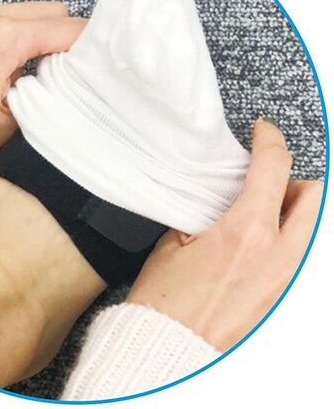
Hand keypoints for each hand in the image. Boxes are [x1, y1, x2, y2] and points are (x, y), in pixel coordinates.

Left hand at [0, 2, 86, 167]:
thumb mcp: (10, 120)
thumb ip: (44, 91)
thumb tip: (57, 77)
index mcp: (5, 38)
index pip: (65, 28)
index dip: (86, 44)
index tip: (92, 57)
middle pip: (43, 10)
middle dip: (56, 34)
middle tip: (56, 65)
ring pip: (9, 12)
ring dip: (21, 34)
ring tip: (12, 67)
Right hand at [127, 118, 322, 351]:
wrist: (169, 346)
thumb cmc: (165, 301)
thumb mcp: (174, 242)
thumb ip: (203, 213)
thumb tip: (217, 198)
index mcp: (246, 234)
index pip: (274, 167)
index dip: (270, 139)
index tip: (264, 132)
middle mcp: (277, 256)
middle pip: (312, 196)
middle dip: (292, 178)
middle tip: (263, 178)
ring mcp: (284, 278)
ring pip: (310, 227)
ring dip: (290, 210)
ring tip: (257, 211)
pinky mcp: (280, 295)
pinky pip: (296, 254)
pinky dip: (283, 237)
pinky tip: (252, 242)